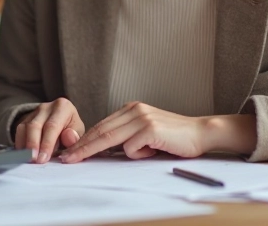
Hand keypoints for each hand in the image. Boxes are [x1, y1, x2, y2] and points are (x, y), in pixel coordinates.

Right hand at [14, 98, 84, 163]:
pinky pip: (19, 131)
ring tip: (27, 160)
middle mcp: (46, 107)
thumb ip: (74, 138)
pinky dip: (20, 144)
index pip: (52, 126)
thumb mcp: (78, 133)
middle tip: (33, 160)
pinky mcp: (25, 119)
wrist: (64, 122)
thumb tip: (69, 138)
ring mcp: (34, 112)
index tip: (43, 159)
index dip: (46, 144)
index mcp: (62, 107)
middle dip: (33, 145)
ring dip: (25, 146)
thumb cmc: (72, 130)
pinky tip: (23, 155)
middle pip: (35, 126)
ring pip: (24, 128)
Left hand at [59, 102, 208, 162]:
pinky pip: (131, 148)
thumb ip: (127, 137)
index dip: (85, 139)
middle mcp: (135, 110)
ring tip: (78, 159)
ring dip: (92, 151)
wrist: (201, 133)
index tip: (71, 151)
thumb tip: (104, 150)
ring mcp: (142, 118)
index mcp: (131, 109)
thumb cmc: (174, 137)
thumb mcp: (146, 133)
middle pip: (101, 130)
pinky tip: (153, 152)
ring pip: (109, 137)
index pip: (102, 125)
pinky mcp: (150, 129)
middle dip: (81, 145)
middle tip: (66, 157)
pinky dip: (137, 155)